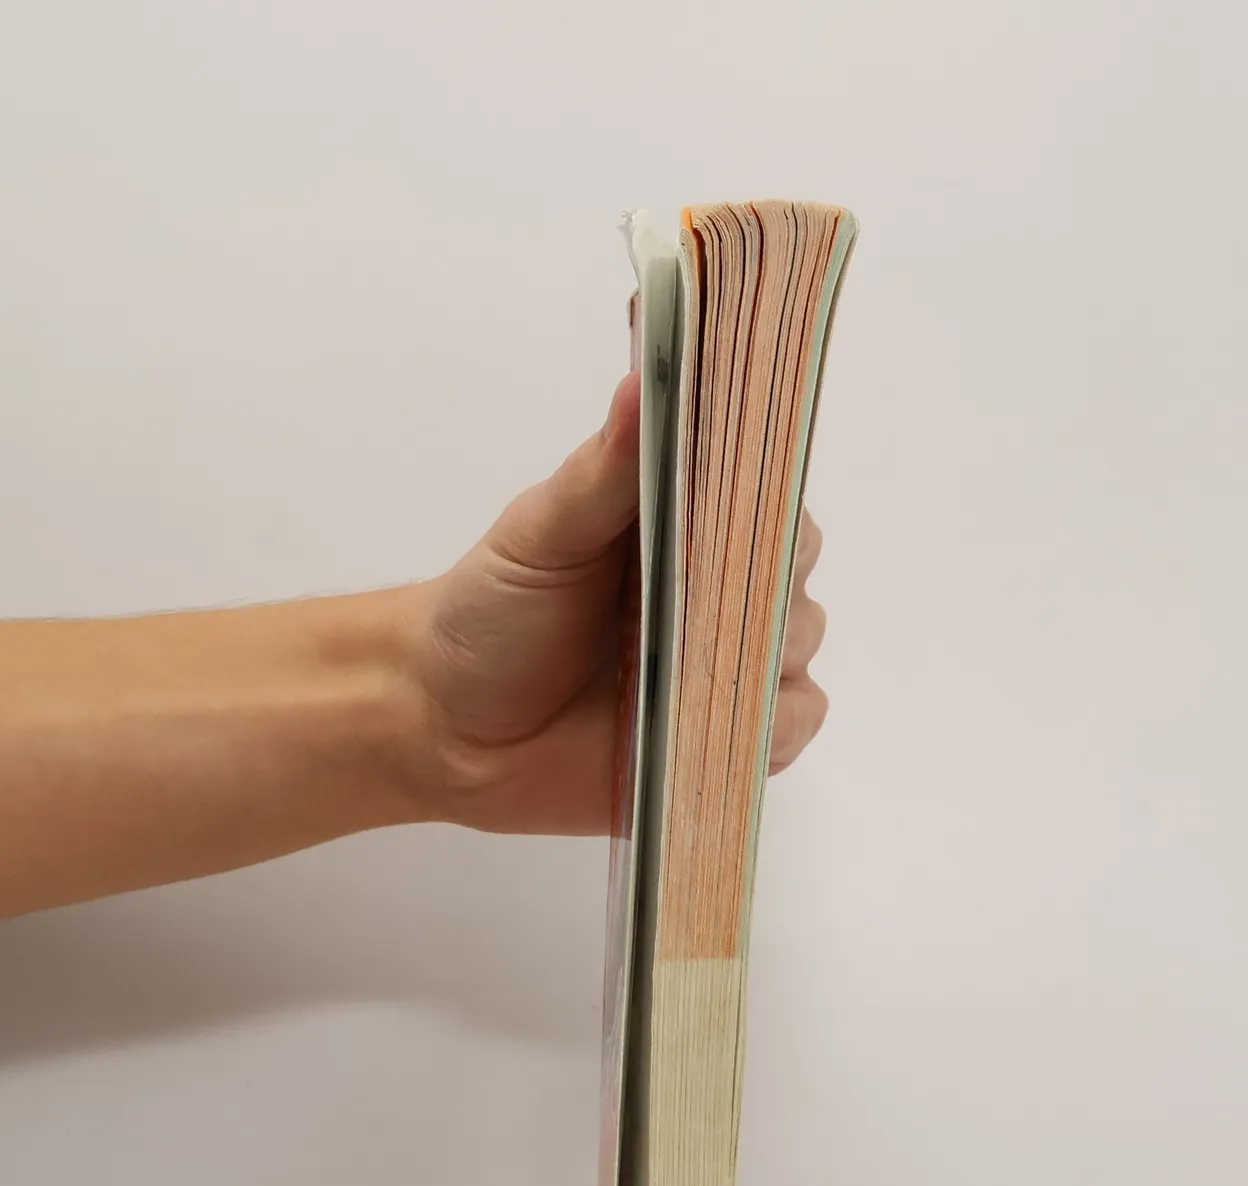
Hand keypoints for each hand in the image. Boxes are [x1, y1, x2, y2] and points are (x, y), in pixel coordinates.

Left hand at [405, 372, 831, 835]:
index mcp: (685, 529)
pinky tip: (708, 720)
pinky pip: (788, 727)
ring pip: (797, 656)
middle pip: (795, 583)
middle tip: (695, 610)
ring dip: (758, 664)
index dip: (768, 513)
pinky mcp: (723, 740)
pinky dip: (766, 727)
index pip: (772, 504)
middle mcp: (718, 597)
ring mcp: (723, 670)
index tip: (740, 522)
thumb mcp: (540, 533)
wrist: (450, 726)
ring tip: (683, 670)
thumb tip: (643, 384)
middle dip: (763, 597)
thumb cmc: (491, 616)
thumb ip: (600, 471)